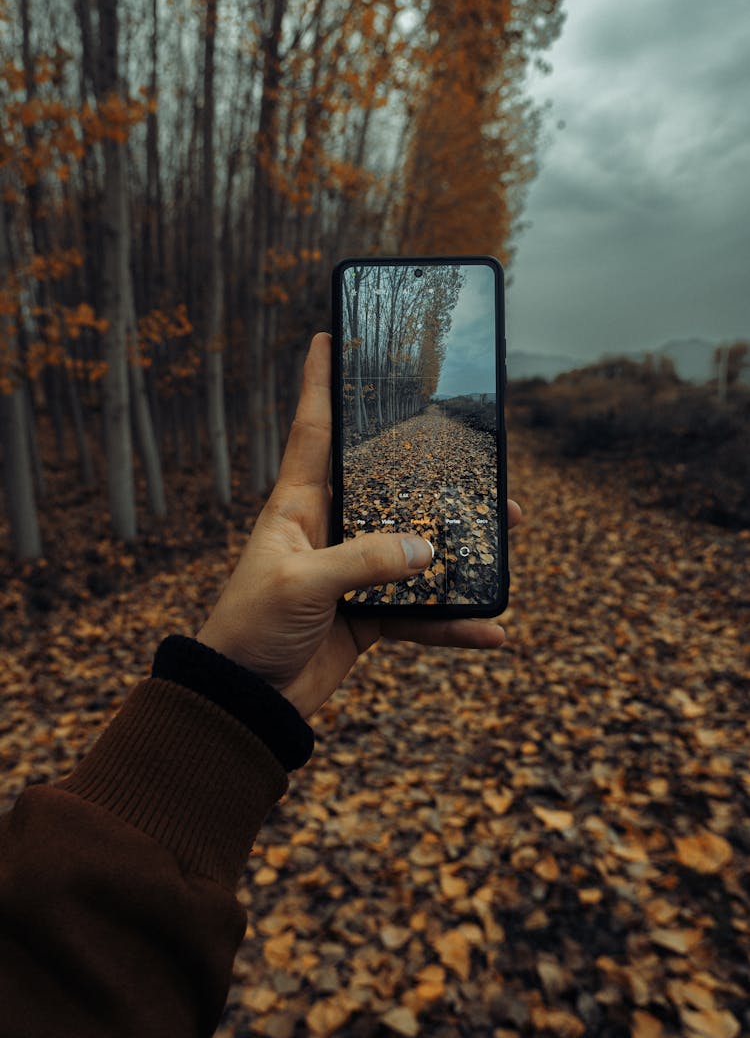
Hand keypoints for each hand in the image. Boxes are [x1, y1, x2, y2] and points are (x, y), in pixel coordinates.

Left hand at [197, 332, 521, 717]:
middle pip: (389, 487)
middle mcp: (329, 531)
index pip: (313, 431)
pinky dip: (455, 624)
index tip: (328, 336)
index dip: (320, 383)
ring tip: (510, 531)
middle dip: (433, 470)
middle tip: (479, 453)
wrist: (246, 700)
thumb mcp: (301, 585)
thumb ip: (363, 562)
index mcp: (299, 506)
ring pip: (416, 549)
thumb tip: (426, 552)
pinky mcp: (367, 616)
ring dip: (462, 545)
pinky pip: (421, 615)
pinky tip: (492, 631)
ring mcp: (352, 574)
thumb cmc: (251, 627)